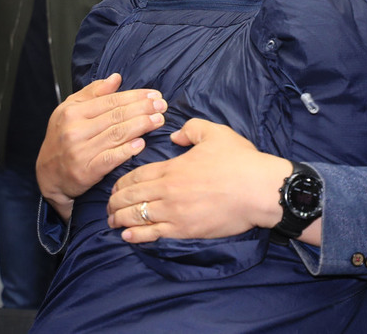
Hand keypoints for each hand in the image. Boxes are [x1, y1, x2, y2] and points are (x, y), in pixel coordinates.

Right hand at [36, 73, 166, 220]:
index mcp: (72, 112)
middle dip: (143, 109)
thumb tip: (116, 78)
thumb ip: (93, 93)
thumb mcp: (69, 111)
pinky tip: (141, 144)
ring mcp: (80, 151)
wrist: (48, 176)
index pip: (110, 100)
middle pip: (117, 116)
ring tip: (159, 120)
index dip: (135, 96)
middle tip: (162, 106)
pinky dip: (127, 150)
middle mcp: (75, 130)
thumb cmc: (62, 138)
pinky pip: (110, 158)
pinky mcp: (86, 171)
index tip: (154, 95)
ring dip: (141, 126)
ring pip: (117, 134)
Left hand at [106, 118, 290, 242]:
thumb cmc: (239, 160)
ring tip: (113, 222)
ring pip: (137, 217)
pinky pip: (153, 234)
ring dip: (120, 220)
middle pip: (130, 198)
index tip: (115, 188)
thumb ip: (191, 129)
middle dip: (114, 203)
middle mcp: (168, 191)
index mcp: (172, 168)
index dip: (121, 183)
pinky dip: (136, 236)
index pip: (136, 176)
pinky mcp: (185, 230)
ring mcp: (175, 213)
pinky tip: (127, 237)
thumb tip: (176, 135)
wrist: (258, 189)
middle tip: (108, 206)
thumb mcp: (215, 133)